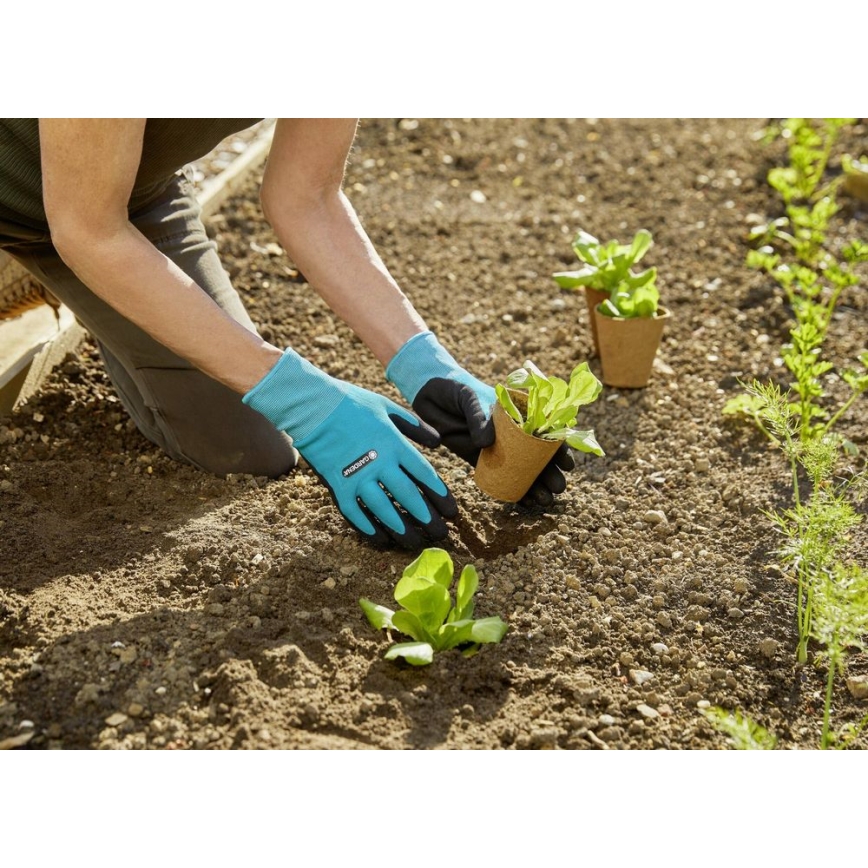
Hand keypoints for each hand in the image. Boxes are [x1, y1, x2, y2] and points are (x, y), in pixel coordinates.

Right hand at [244, 350, 456, 547]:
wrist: (313, 405)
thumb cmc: (351, 402)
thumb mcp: (387, 407)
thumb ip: (414, 426)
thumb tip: (438, 443)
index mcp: (394, 444)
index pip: (424, 475)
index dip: (440, 495)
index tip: (451, 512)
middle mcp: (380, 463)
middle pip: (408, 497)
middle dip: (427, 518)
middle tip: (440, 534)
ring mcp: (357, 476)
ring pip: (384, 510)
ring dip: (401, 529)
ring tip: (415, 542)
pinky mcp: (337, 485)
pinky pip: (354, 513)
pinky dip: (367, 527)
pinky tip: (379, 538)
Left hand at [387, 332, 573, 505]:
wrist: (430, 392)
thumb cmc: (454, 389)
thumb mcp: (468, 398)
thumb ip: (478, 418)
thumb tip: (487, 443)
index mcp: (517, 412)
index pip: (544, 431)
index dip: (558, 448)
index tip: (566, 463)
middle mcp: (510, 432)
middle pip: (536, 455)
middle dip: (549, 473)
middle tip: (557, 488)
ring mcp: (495, 446)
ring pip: (521, 469)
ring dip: (534, 485)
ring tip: (544, 501)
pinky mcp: (478, 458)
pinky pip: (498, 476)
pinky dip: (511, 489)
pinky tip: (523, 503)